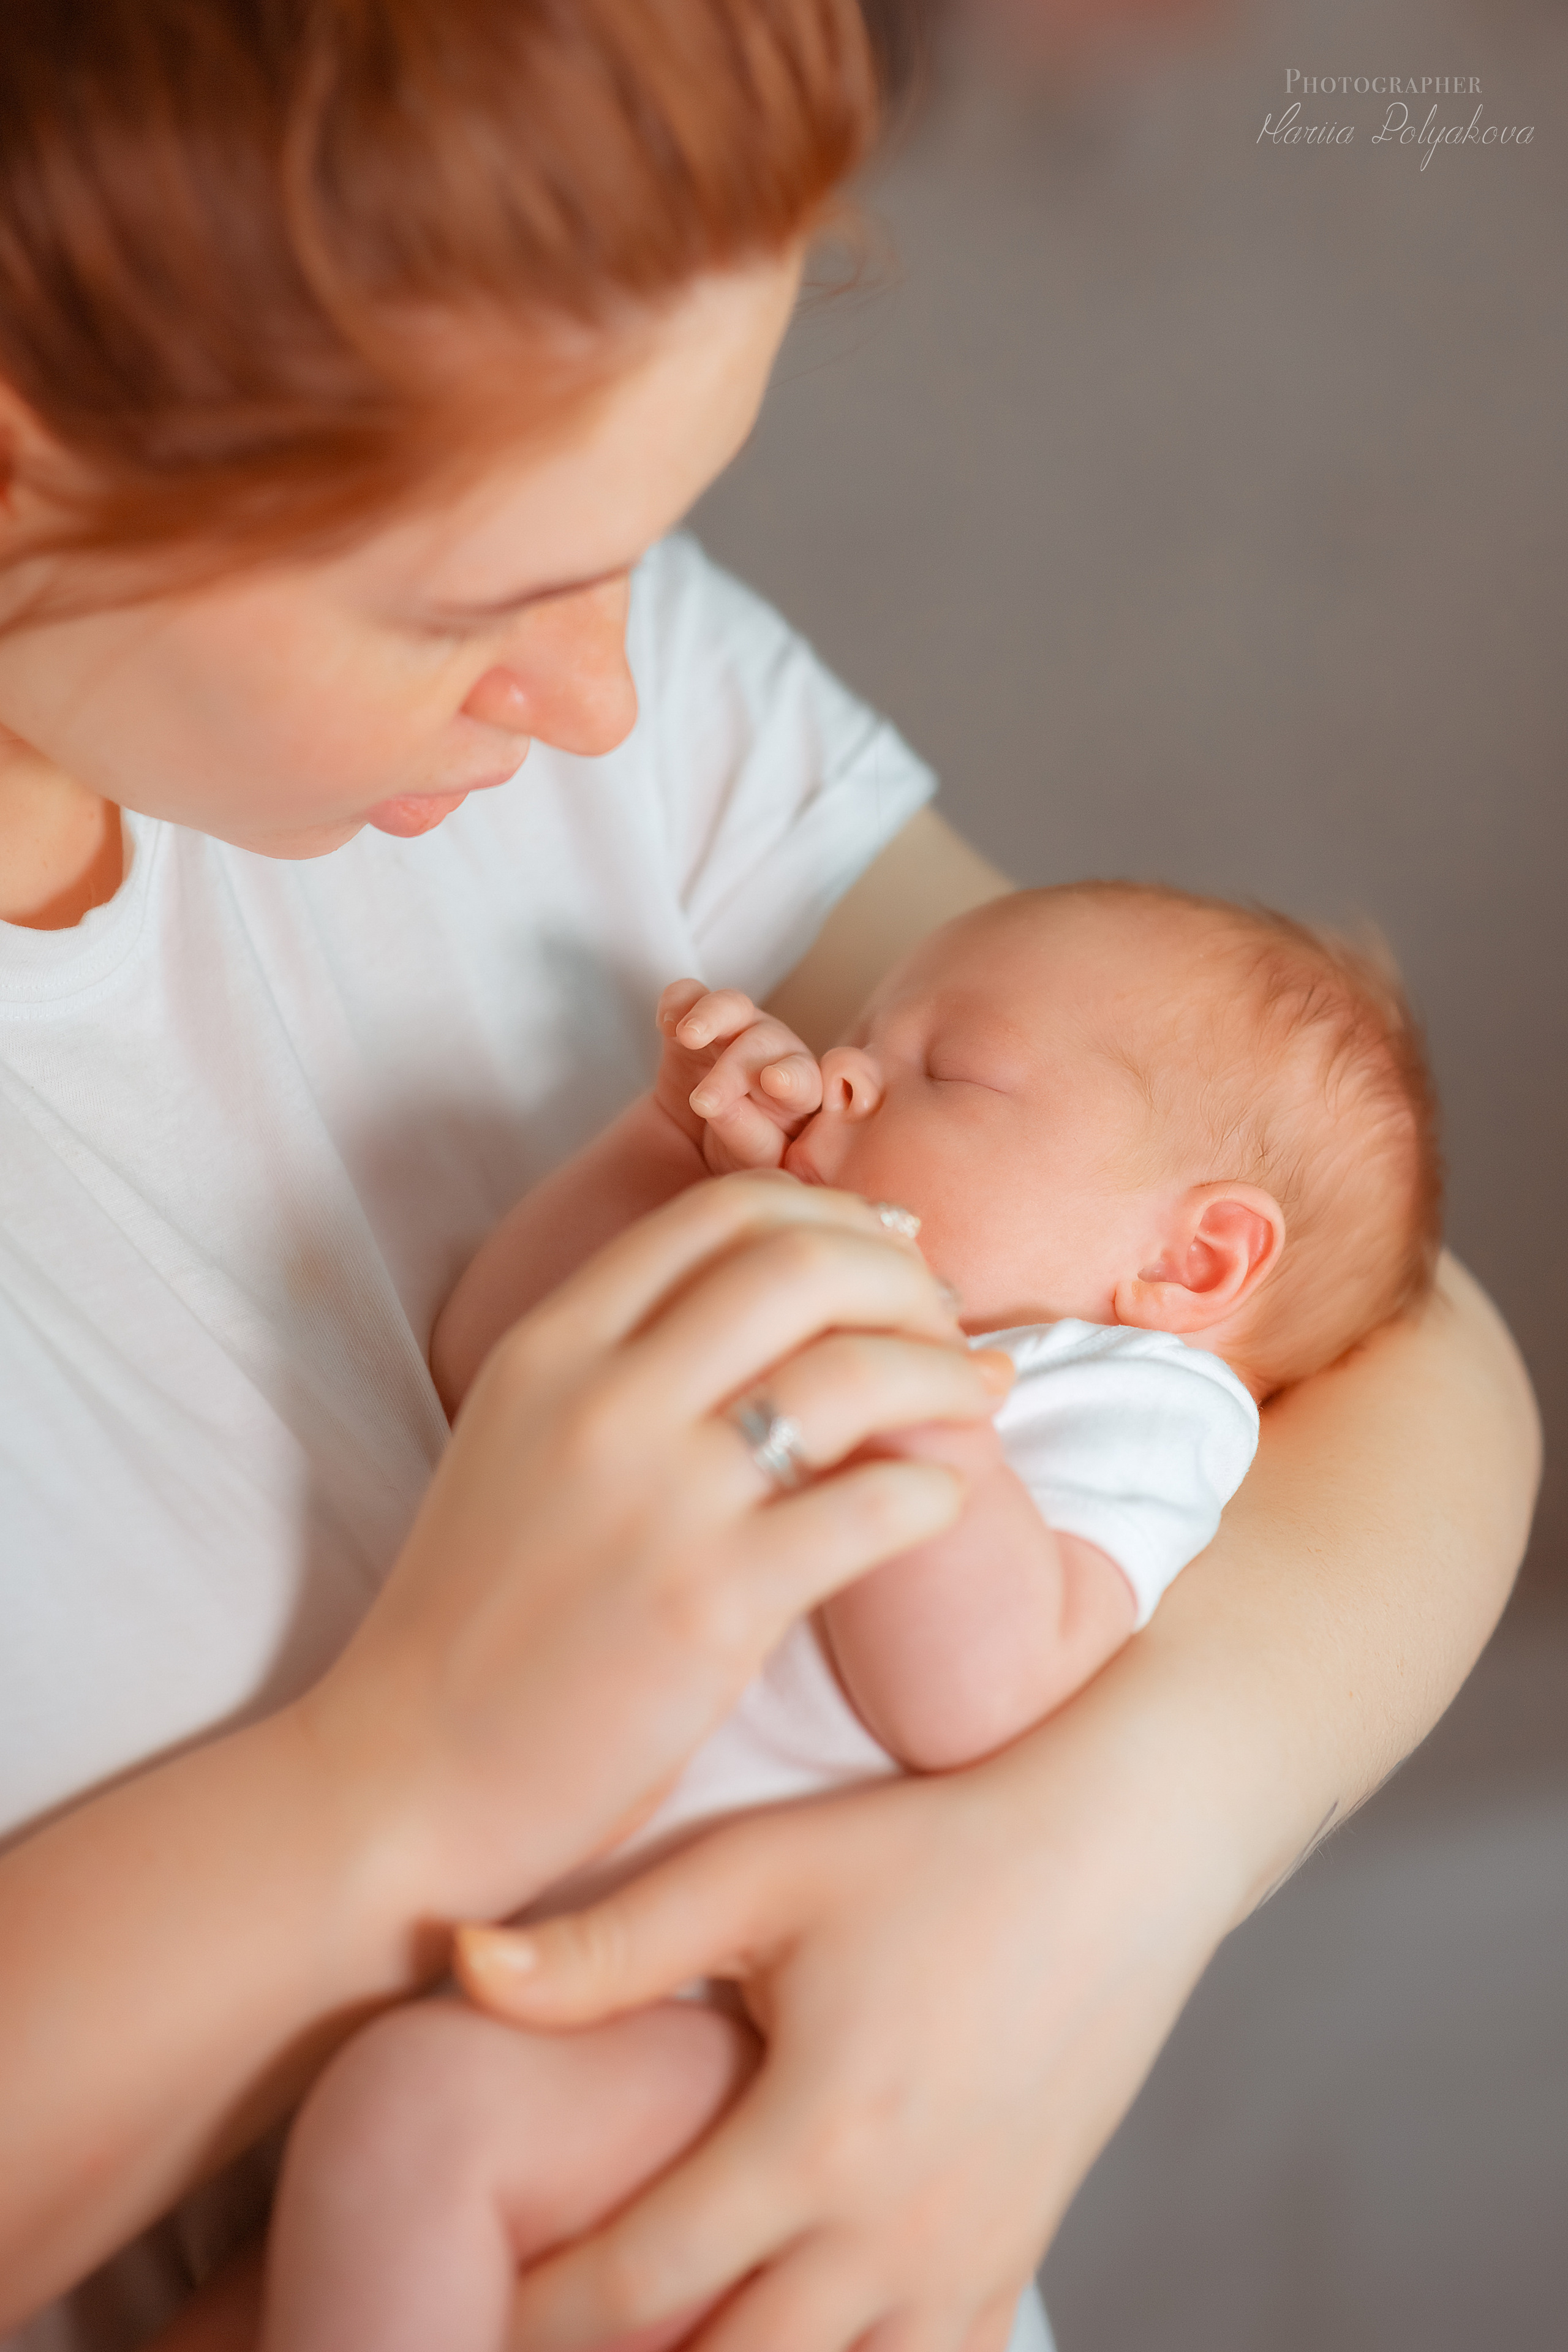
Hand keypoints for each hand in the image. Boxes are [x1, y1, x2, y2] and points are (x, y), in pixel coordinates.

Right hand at [300, 1174, 1009, 1928]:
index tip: (888, 1251)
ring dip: (942, 1371)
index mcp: (551, 1345)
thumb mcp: (523, 1439)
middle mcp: (600, 1399)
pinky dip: (935, 1492)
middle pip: (801, 1261)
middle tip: (944, 1321)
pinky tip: (939, 1504)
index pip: (723, 1211)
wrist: (410, 1774)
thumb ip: (623, 1359)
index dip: (832, 1212)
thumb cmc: (484, 1610)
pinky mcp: (711, 1604)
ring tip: (973, 1398)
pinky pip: (875, 1507)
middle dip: (903, 1277)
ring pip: (853, 1372)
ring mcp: (657, 1499)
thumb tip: (776, 1290)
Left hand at [455, 1716, 1228, 2351]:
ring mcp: (966, 2264)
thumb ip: (610, 1942)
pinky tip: (776, 2346)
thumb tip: (458, 1968)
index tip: (447, 2318)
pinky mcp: (1014, 2263)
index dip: (525, 2320)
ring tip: (651, 2351)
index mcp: (818, 2139)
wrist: (1125, 1856)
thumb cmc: (933, 1846)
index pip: (632, 2286)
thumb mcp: (766, 1870)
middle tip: (517, 2350)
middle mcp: (896, 2234)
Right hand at [655, 981, 822, 1171]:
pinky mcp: (695, 1021)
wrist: (705, 1138)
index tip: (774, 1082)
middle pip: (761, 1044)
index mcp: (800, 1089)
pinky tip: (667, 1021)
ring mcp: (735, 1030)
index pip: (803, 1077)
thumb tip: (717, 1106)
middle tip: (703, 1102)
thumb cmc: (745, 1150)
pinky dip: (678, 1002)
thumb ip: (748, 1136)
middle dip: (731, 1071)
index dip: (791, 1077)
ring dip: (711, 1016)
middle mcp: (772, 1051)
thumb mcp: (753, 1161)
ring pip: (731, 1006)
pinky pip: (688, 997)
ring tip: (687, 1035)